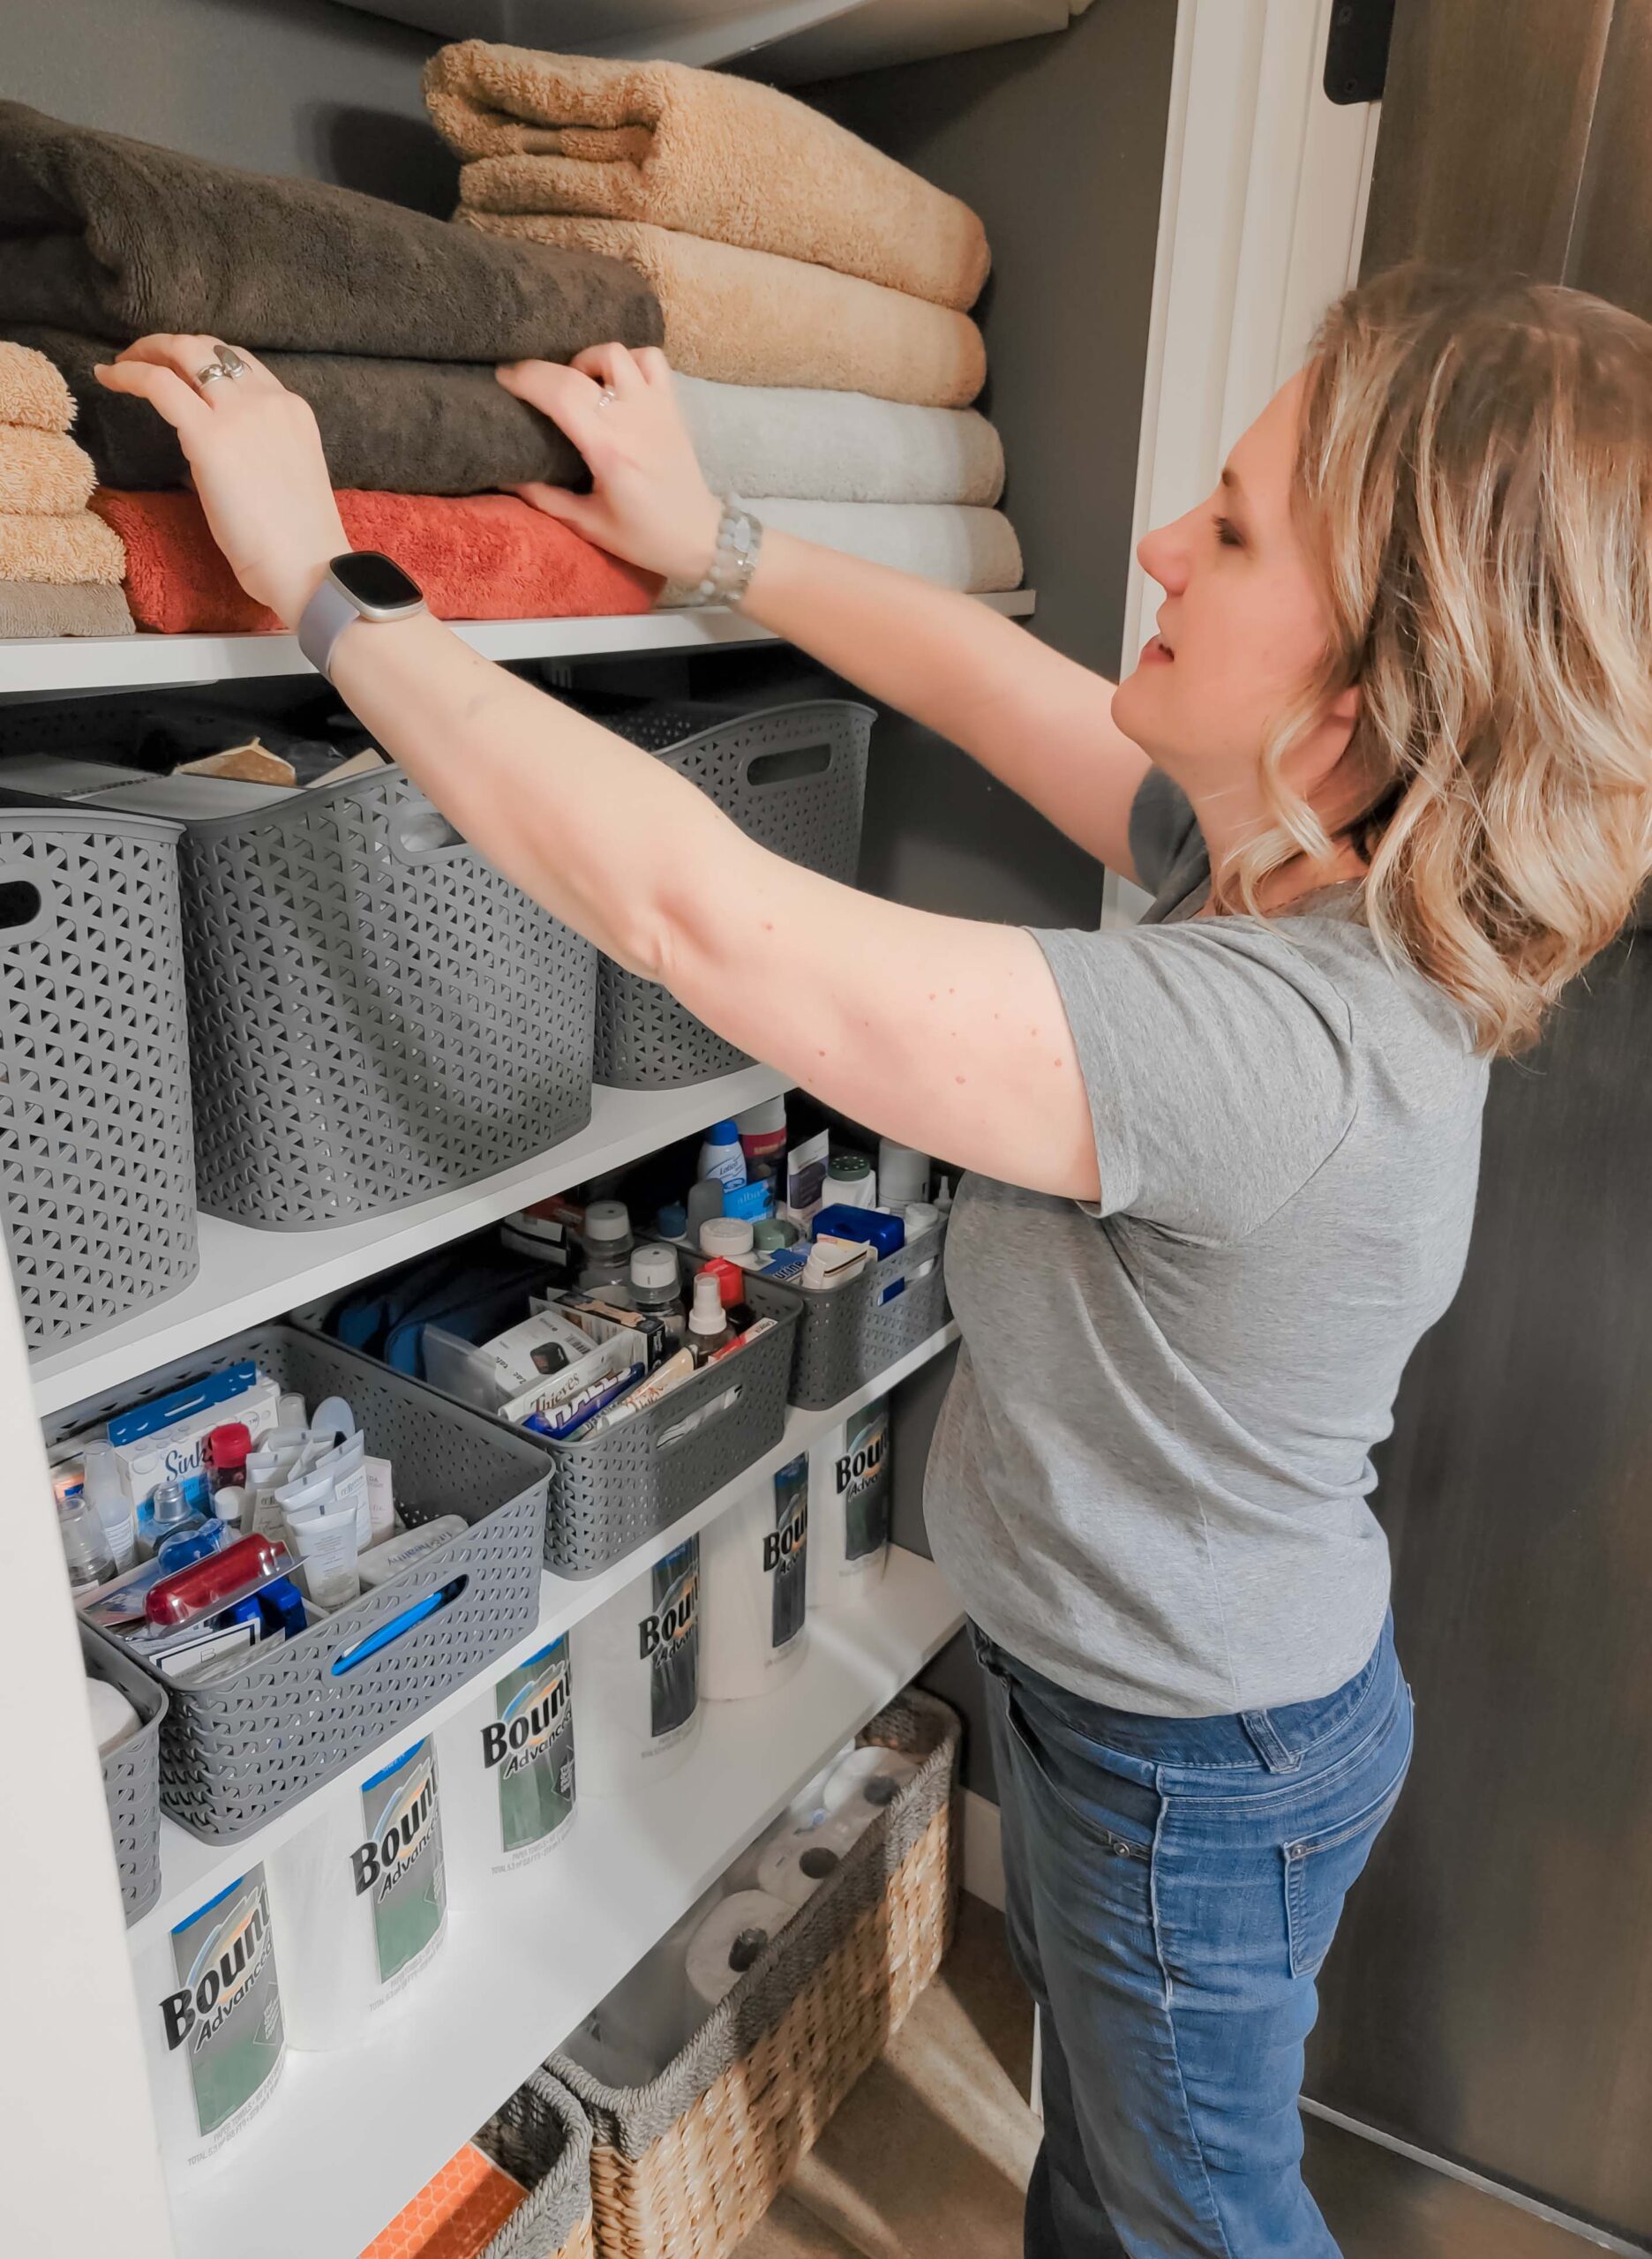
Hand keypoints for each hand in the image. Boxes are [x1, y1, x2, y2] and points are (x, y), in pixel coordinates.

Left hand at [94, 338, 348, 624]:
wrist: (308, 568)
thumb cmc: (299, 542)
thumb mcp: (285, 474)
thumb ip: (257, 447)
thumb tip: (213, 445)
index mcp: (291, 409)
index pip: (241, 363)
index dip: (202, 359)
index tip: (178, 370)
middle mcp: (267, 400)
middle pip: (209, 347)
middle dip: (169, 346)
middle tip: (141, 359)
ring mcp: (238, 414)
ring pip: (183, 353)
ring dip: (147, 352)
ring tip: (123, 367)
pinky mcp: (207, 436)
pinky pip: (158, 385)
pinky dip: (128, 375)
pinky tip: (107, 377)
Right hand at [499, 345, 720, 585]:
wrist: (700, 535)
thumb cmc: (644, 536)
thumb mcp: (589, 525)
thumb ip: (546, 499)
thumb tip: (507, 478)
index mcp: (608, 448)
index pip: (560, 393)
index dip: (525, 378)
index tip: (503, 378)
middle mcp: (632, 418)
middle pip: (578, 370)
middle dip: (542, 369)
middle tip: (526, 381)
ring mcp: (656, 406)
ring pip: (616, 353)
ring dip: (589, 360)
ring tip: (577, 383)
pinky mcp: (672, 405)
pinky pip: (650, 359)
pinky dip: (629, 360)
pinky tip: (616, 381)